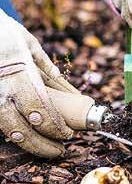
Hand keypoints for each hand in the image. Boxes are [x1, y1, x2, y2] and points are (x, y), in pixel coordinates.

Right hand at [0, 11, 87, 157]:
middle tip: (58, 150)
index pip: (39, 106)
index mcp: (18, 70)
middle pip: (19, 127)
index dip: (54, 125)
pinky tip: (26, 135)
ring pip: (6, 129)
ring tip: (46, 148)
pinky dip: (13, 131)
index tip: (67, 133)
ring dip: (28, 142)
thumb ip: (50, 72)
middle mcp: (1, 87)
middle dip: (40, 144)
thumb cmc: (5, 34)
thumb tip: (72, 95)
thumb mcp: (31, 46)